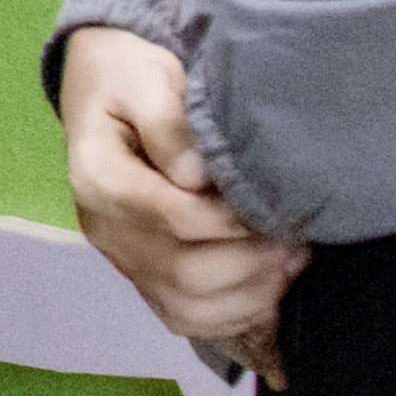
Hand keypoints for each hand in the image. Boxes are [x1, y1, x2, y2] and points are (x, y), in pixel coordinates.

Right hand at [59, 25, 305, 366]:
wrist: (105, 89)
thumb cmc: (131, 78)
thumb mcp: (146, 78)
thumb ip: (168, 122)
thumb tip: (197, 175)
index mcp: (98, 179)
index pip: (174, 217)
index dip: (234, 220)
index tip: (279, 206)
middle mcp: (104, 230)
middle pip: (185, 273)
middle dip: (253, 261)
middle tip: (297, 236)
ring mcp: (122, 259)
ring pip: (188, 308)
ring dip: (251, 293)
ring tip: (290, 259)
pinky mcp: (142, 276)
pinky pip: (186, 318)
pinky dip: (234, 314)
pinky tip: (269, 285)